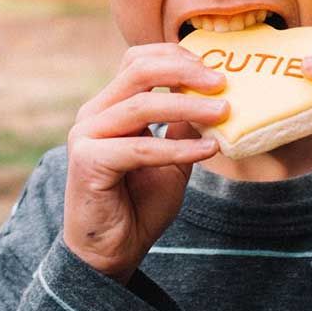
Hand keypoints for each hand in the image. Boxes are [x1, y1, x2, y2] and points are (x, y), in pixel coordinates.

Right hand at [63, 44, 228, 283]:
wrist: (112, 253)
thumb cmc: (139, 205)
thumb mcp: (171, 158)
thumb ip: (183, 127)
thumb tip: (213, 98)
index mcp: (110, 106)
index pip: (139, 60)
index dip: (176, 57)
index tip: (215, 70)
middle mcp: (94, 113)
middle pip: (138, 70)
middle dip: (184, 71)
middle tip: (222, 82)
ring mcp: (86, 134)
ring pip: (142, 105)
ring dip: (189, 106)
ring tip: (224, 113)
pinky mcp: (87, 161)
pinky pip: (141, 147)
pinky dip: (178, 148)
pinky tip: (208, 150)